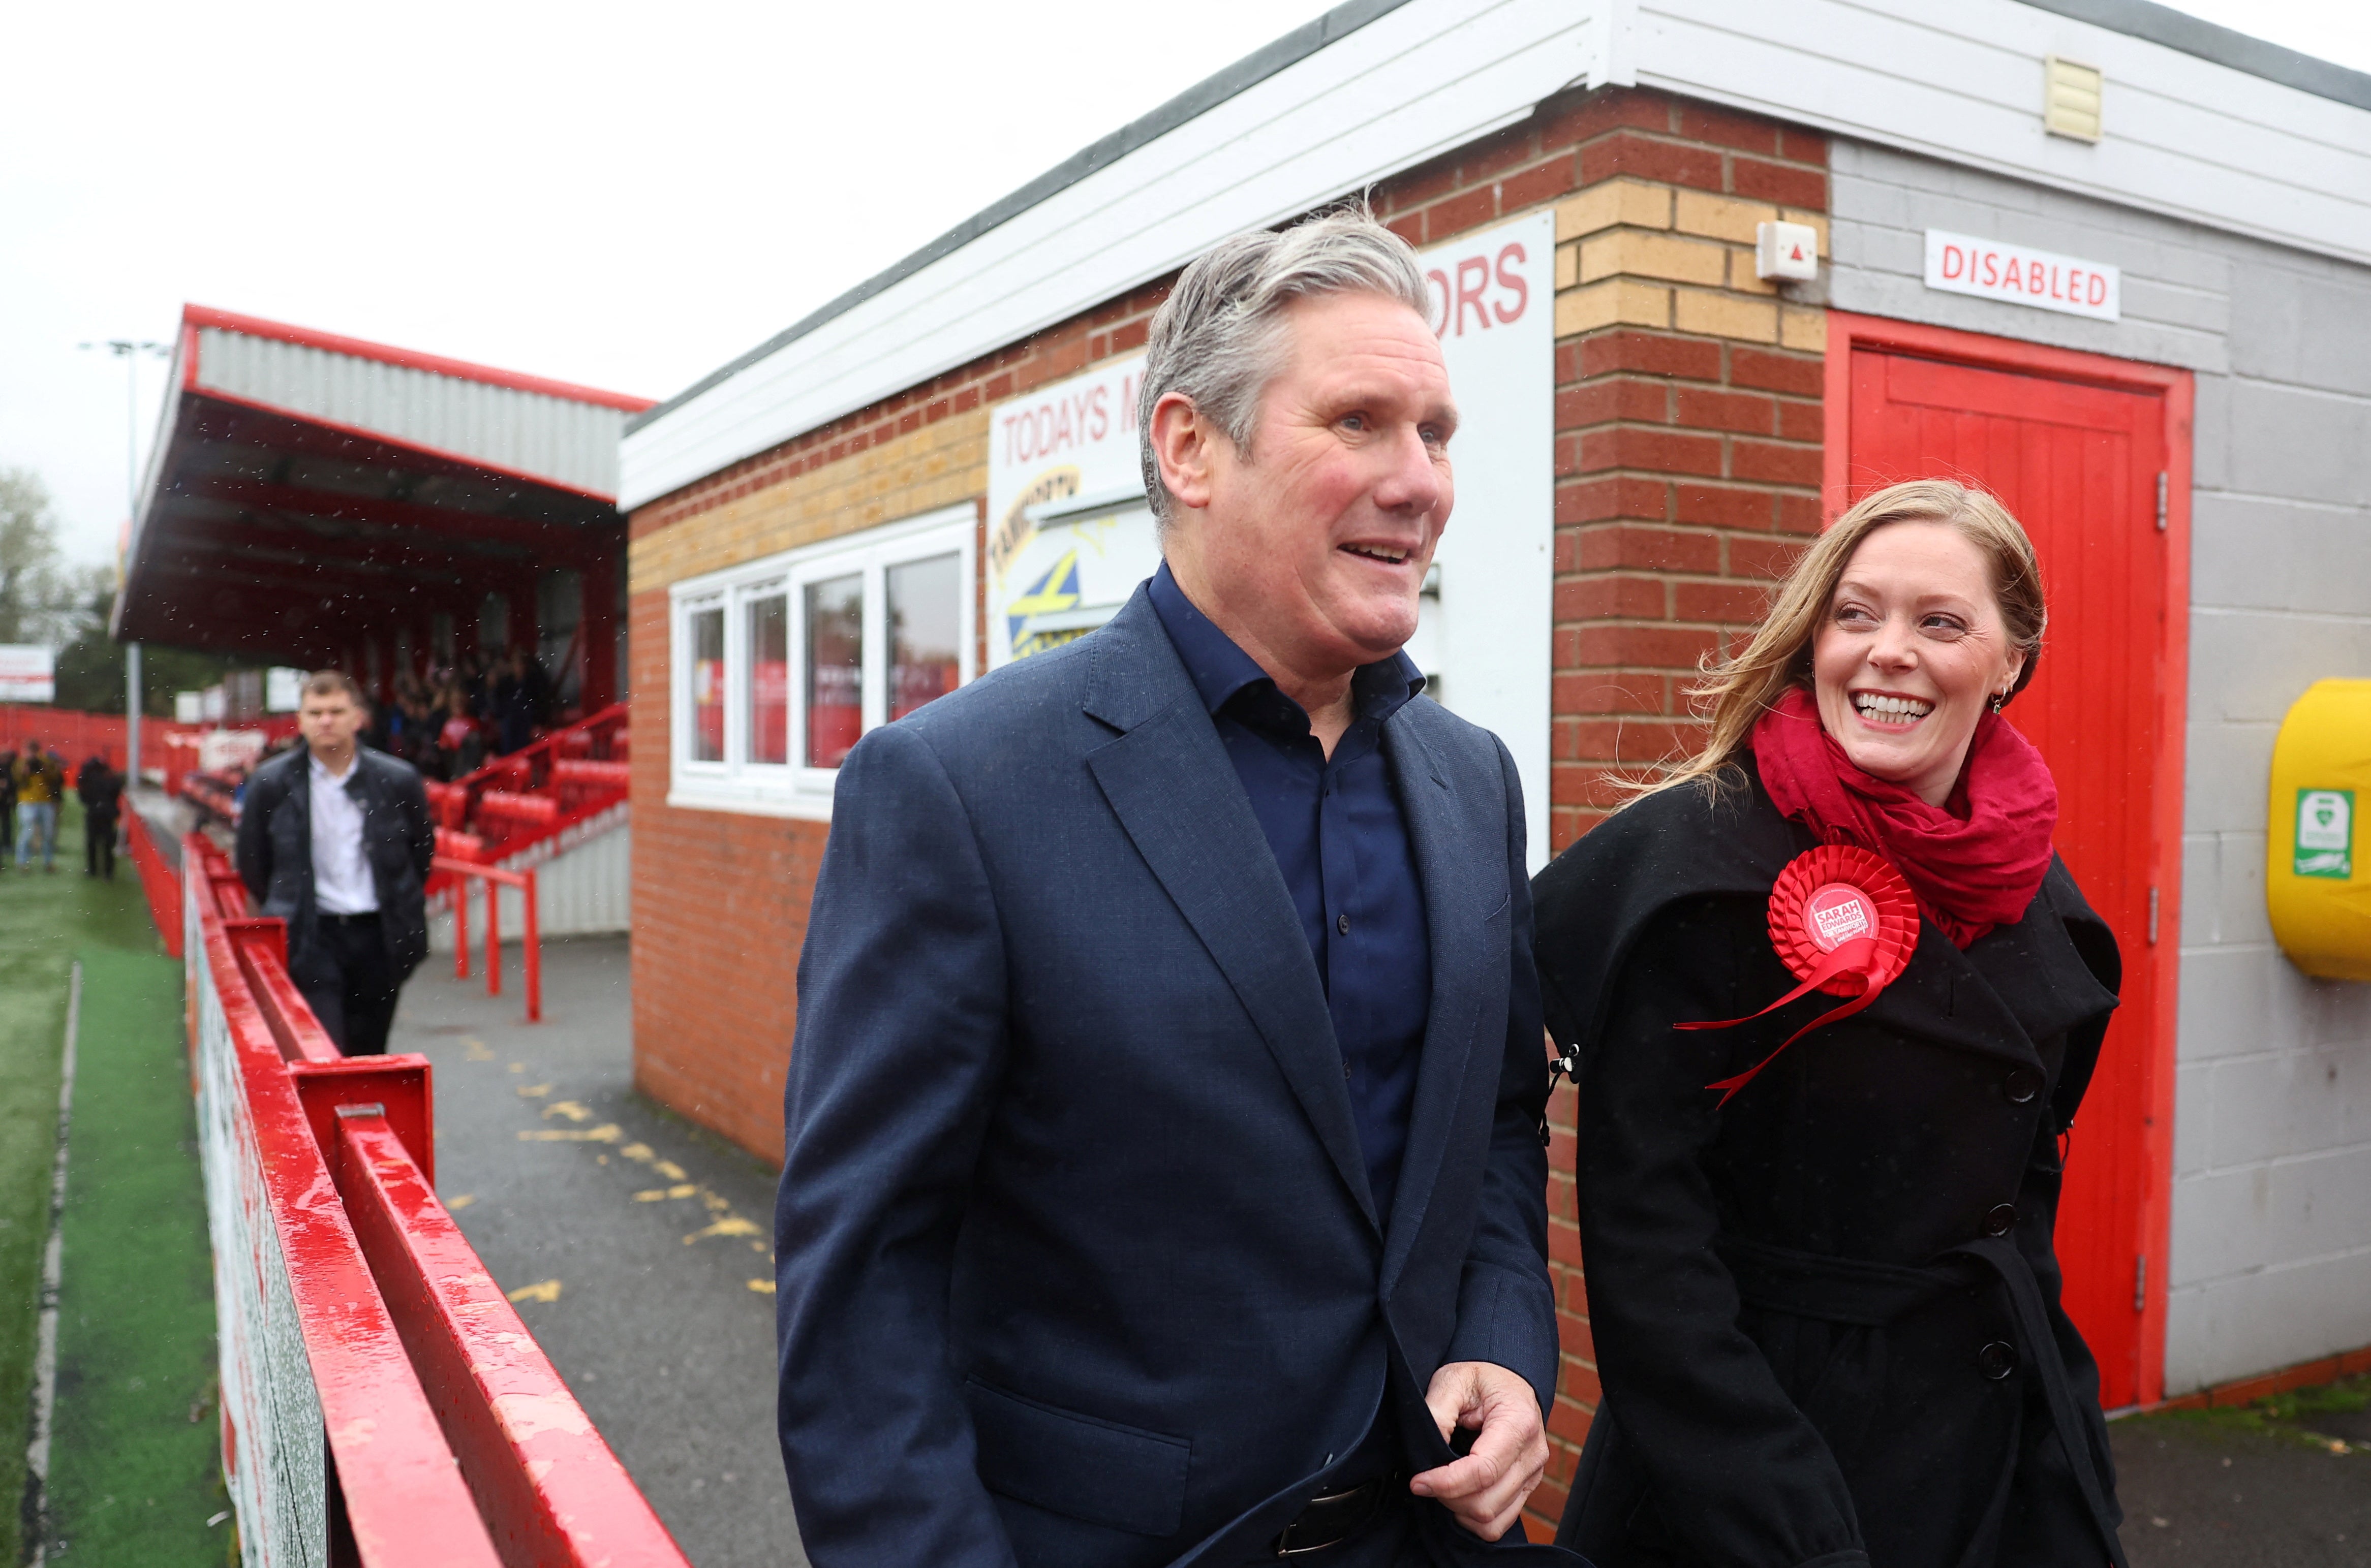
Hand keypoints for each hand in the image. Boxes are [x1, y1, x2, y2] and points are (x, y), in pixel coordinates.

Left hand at [1408, 1360, 1547, 1539]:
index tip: (1418, 1482)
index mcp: (1518, 1423)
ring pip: (1492, 1519)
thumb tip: (1427, 1455)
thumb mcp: (1452, 1379)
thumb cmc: (1480, 1378)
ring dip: (1459, 1511)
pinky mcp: (1526, 1488)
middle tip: (1426, 1479)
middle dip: (1448, 1497)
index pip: (1483, 1471)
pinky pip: (1500, 1523)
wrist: (1506, 1380)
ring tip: (1441, 1486)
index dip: (1446, 1483)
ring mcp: (1533, 1475)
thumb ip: (1437, 1413)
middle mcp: (1533, 1454)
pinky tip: (1459, 1498)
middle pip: (1486, 1502)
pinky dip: (1474, 1520)